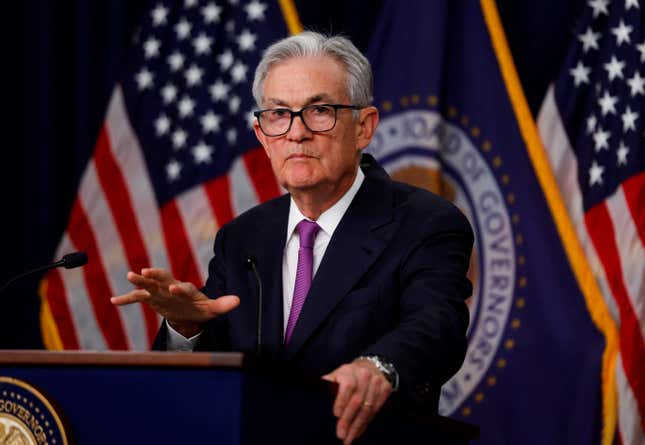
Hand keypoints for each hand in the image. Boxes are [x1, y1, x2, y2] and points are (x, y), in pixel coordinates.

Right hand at [110, 268, 239, 336]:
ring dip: (139, 281)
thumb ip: (223, 304)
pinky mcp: (152, 299)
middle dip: (155, 276)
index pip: (184, 287)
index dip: (180, 288)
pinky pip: (137, 298)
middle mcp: (172, 287)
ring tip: (129, 275)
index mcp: (188, 290)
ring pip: (148, 285)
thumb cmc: (201, 308)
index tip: (175, 288)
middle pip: (163, 279)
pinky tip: (113, 300)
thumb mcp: (213, 309)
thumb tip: (238, 301)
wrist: (188, 311)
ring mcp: (160, 292)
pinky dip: (126, 299)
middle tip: (145, 271)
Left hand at [322, 358, 392, 444]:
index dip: (342, 400)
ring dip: (358, 425)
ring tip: (349, 438)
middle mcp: (364, 374)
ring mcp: (376, 381)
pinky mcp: (385, 388)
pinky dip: (366, 423)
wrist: (370, 366)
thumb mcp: (336, 375)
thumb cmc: (348, 375)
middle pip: (357, 400)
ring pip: (367, 407)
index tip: (336, 415)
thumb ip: (327, 384)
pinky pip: (376, 409)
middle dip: (348, 419)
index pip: (347, 385)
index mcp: (348, 370)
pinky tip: (358, 431)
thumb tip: (316, 392)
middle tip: (341, 434)